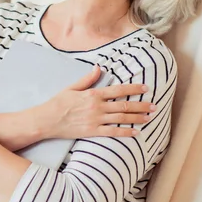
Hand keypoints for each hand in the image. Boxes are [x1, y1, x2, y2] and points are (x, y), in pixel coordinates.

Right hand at [34, 65, 154, 138]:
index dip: (133, 88)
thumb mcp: (72, 87)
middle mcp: (97, 107)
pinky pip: (113, 132)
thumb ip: (88, 79)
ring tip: (149, 117)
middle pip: (124, 105)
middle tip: (154, 106)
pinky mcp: (92, 132)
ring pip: (121, 118)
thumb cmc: (57, 103)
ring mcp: (95, 120)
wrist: (47, 120)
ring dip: (137, 118)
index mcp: (93, 94)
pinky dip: (126, 132)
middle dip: (141, 105)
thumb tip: (99, 68)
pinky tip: (136, 132)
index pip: (118, 90)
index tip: (145, 88)